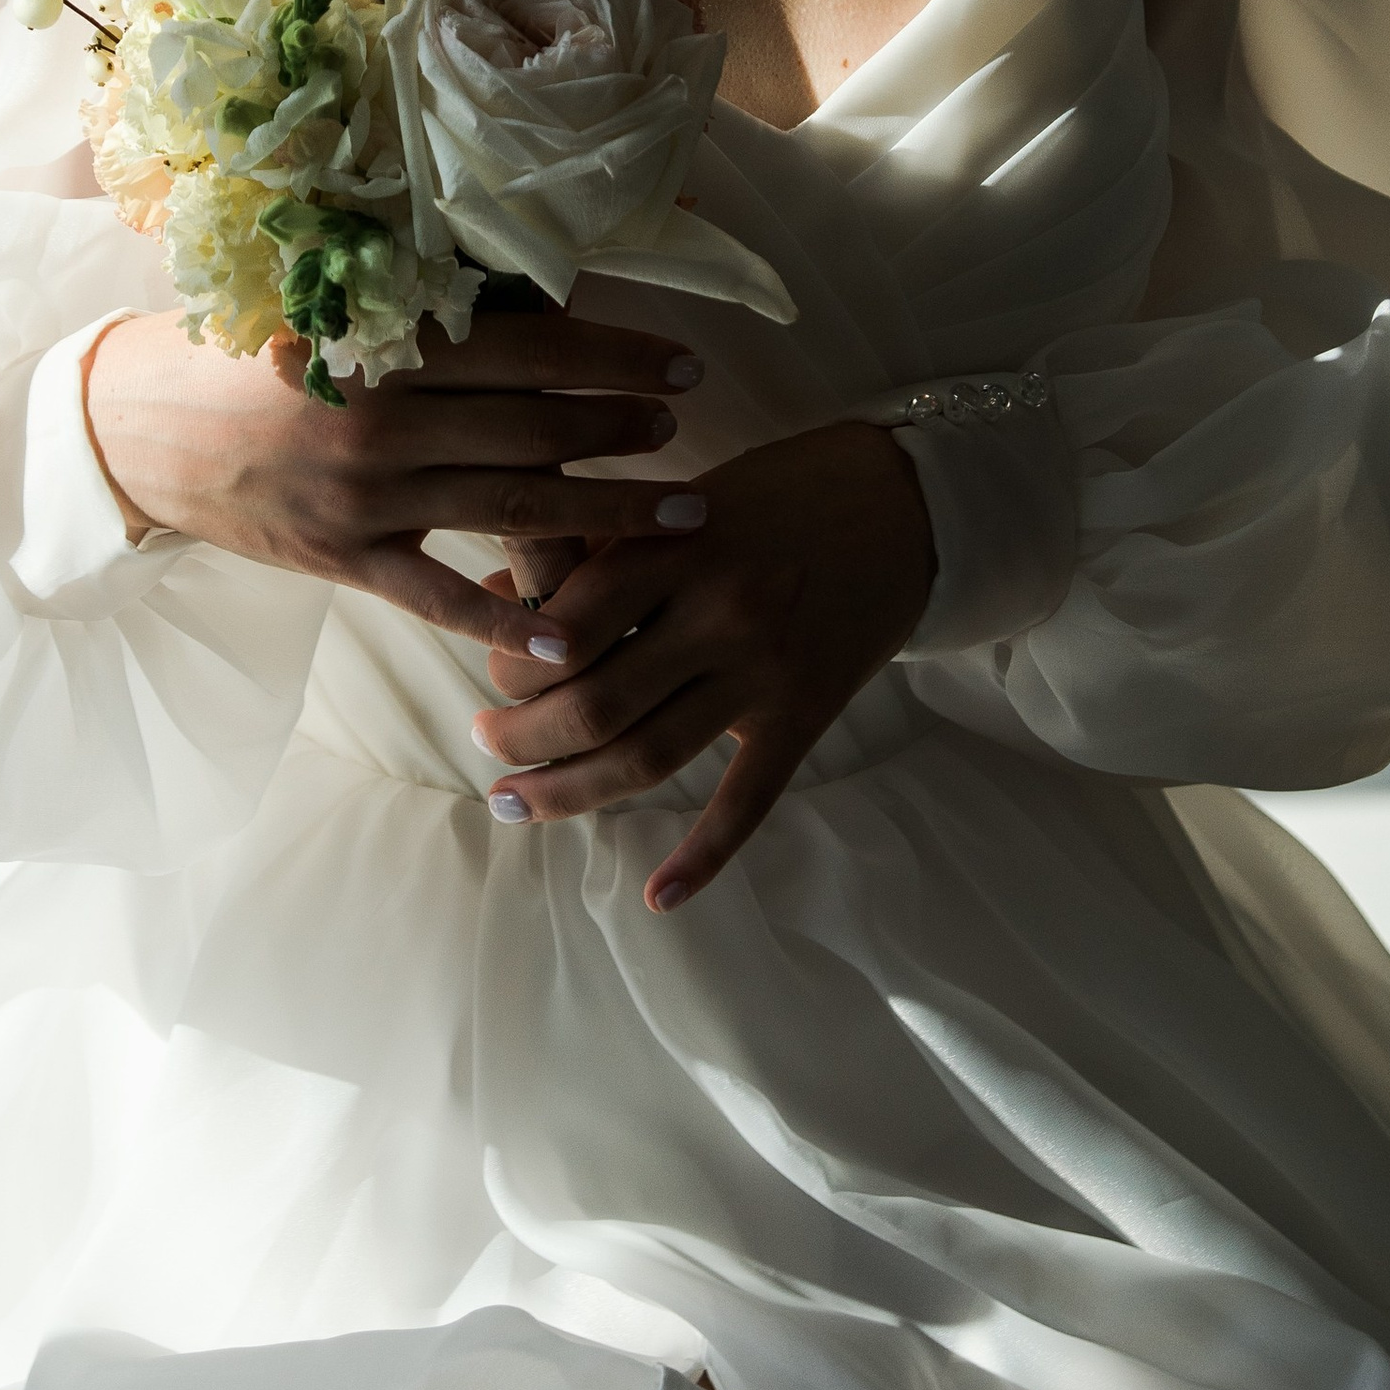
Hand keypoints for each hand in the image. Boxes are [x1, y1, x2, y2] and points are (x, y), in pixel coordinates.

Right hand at [83, 306, 708, 653]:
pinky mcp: (346, 558)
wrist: (141, 427)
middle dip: (626, 430)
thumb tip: (543, 295)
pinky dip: (508, 621)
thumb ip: (428, 310)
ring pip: (512, 507)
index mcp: (388, 344)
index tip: (684, 364)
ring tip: (680, 516)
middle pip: (538, 427)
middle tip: (687, 431)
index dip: (617, 355)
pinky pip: (441, 597)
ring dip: (607, 513)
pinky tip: (573, 635)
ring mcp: (367, 496)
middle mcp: (385, 420)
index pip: (531, 347)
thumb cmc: (249, 354)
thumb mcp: (332, 309)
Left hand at [468, 420, 935, 909]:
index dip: (513, 664)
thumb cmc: (777, 493)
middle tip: (486, 744)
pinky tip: (657, 896)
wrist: (903, 503)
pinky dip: (701, 856)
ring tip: (514, 801)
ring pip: (648, 758)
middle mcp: (720, 613)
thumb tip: (496, 598)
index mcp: (678, 547)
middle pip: (595, 704)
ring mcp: (765, 671)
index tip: (493, 675)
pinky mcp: (805, 715)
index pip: (566, 628)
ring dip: (568, 792)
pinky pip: (746, 802)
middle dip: (522, 738)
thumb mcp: (680, 506)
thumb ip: (596, 554)